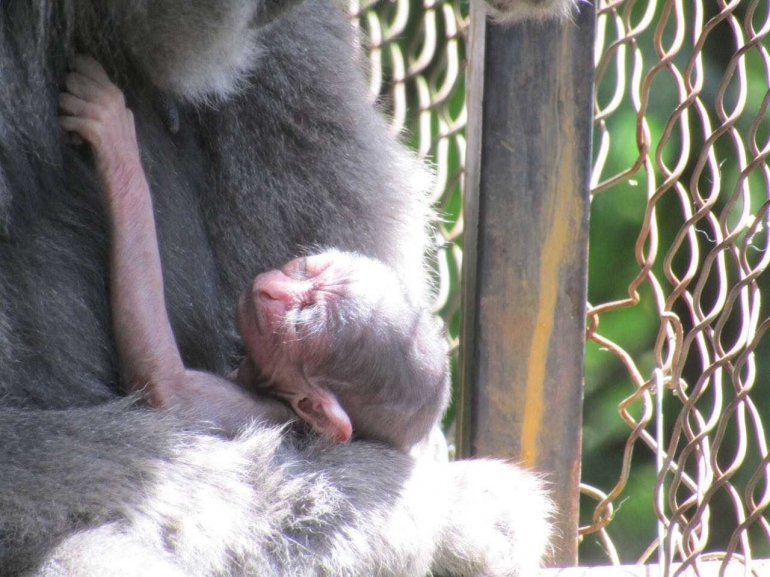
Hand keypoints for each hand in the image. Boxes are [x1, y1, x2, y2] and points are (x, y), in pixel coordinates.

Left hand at [58, 55, 141, 187]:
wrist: (127, 176)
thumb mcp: (122, 121)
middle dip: (66, 95)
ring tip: (72, 128)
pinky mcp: (94, 129)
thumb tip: (96, 87)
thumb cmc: (121, 151)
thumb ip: (112, 103)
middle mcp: (110, 98)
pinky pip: (65, 119)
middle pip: (71, 79)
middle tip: (72, 113)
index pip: (87, 64)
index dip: (73, 71)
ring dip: (63, 114)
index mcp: (115, 93)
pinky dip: (65, 129)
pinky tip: (73, 139)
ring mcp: (103, 113)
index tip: (71, 88)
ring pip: (65, 98)